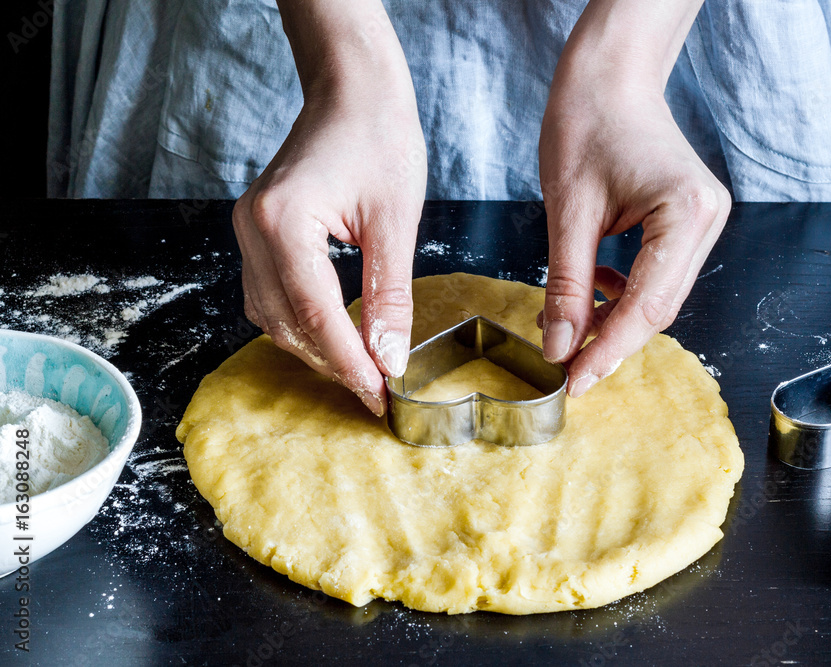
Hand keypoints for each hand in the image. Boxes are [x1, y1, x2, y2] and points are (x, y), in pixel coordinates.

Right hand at [233, 3, 425, 414]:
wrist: (352, 90)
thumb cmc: (379, 139)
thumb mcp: (396, 222)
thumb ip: (390, 296)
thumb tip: (390, 359)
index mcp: (283, 222)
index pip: (316, 315)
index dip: (349, 364)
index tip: (379, 396)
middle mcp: (252, 229)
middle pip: (286, 323)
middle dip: (332, 363)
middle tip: (376, 391)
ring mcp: (247, 230)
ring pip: (271, 316)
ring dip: (314, 348)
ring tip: (360, 370)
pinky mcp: (256, 230)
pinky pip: (269, 294)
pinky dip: (300, 322)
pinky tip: (333, 334)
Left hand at [538, 0, 728, 397]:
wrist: (607, 75)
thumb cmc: (587, 121)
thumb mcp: (568, 212)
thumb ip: (566, 285)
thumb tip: (559, 347)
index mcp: (688, 211)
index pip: (649, 304)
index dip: (609, 350)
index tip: (575, 381)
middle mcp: (708, 219)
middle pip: (661, 307)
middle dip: (612, 341)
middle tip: (569, 368)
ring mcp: (703, 221)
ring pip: (660, 296)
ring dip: (615, 319)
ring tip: (571, 329)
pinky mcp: (687, 221)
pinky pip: (657, 275)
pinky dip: (622, 293)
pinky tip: (593, 288)